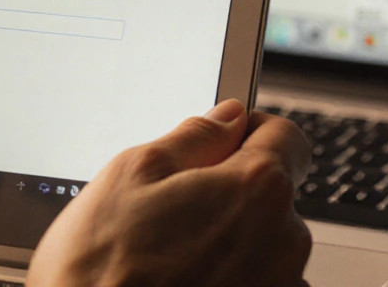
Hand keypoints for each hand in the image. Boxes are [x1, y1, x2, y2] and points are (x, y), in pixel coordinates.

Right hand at [27, 99, 312, 286]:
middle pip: (270, 196)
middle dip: (228, 193)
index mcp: (258, 190)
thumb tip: (227, 117)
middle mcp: (284, 243)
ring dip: (227, 243)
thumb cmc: (100, 272)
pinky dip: (227, 281)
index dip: (250, 131)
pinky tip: (180, 285)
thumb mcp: (131, 175)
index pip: (287, 137)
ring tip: (166, 261)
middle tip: (170, 211)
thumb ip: (193, 138)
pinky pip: (256, 284)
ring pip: (261, 245)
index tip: (223, 142)